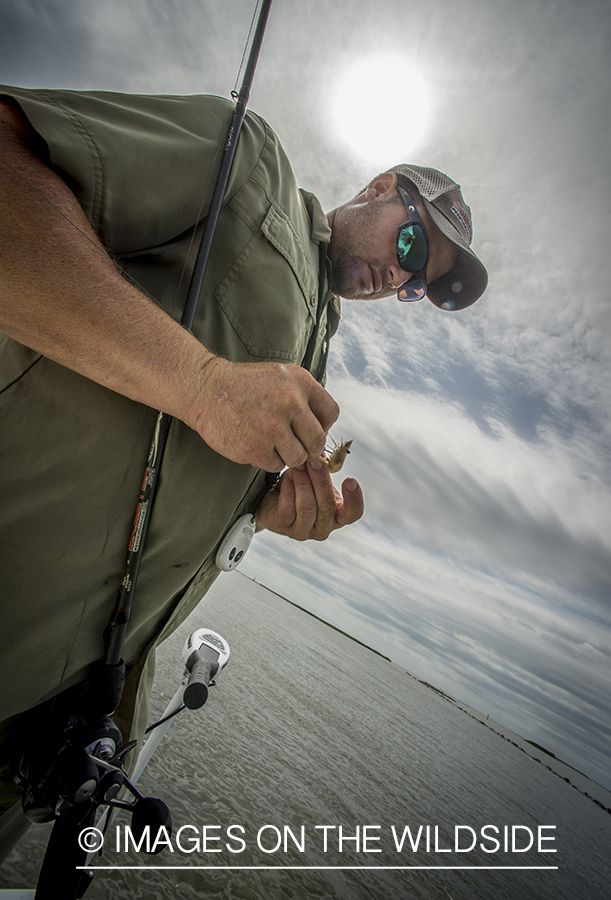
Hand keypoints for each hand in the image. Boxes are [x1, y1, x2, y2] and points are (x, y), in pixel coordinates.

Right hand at [185, 357, 338, 471]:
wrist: (205, 389)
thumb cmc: (244, 386)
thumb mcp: (280, 376)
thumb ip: (303, 397)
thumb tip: (323, 426)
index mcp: (300, 383)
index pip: (331, 413)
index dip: (323, 425)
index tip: (310, 429)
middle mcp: (291, 402)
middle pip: (318, 440)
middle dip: (308, 447)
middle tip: (293, 444)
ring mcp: (274, 427)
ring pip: (299, 457)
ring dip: (288, 456)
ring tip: (271, 443)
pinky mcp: (257, 448)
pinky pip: (277, 466)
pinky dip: (268, 460)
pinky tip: (256, 445)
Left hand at [255, 457, 363, 540]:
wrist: (272, 498)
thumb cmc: (299, 488)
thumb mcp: (314, 477)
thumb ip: (322, 467)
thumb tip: (321, 454)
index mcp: (337, 516)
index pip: (353, 513)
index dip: (354, 499)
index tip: (350, 480)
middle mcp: (323, 527)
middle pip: (327, 506)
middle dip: (321, 480)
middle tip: (314, 461)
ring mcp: (303, 531)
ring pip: (307, 508)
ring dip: (303, 483)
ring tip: (299, 465)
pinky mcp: (284, 527)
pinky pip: (288, 508)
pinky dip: (289, 489)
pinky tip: (288, 476)